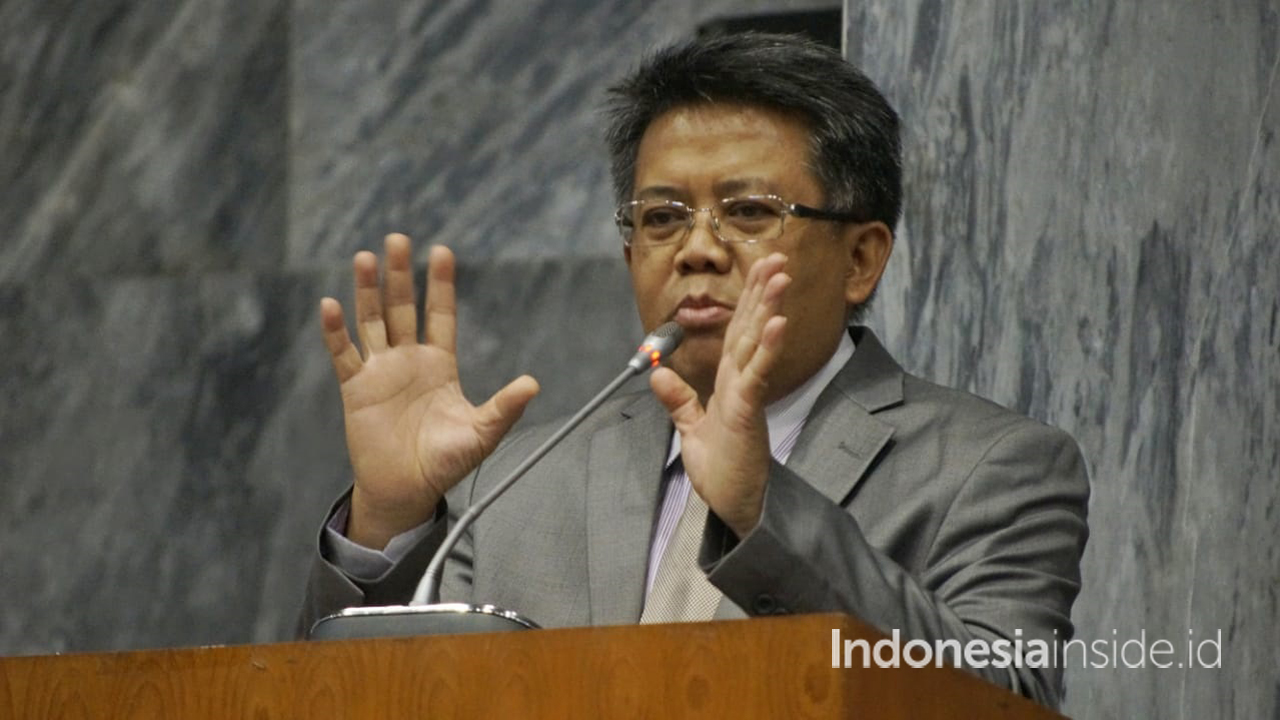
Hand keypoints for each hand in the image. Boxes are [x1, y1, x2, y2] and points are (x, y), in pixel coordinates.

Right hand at [320, 234, 539, 548]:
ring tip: (366, 258)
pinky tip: (331, 305)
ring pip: (372, 321)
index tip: (441, 252)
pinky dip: (336, 331)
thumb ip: (504, 408)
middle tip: (398, 239)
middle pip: (402, 308)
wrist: (406, 490)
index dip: (440, 285)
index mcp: (440, 364)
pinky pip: (344, 354)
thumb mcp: (481, 434)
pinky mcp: (356, 388)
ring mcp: (380, 371)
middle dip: (400, 275)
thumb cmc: (445, 463)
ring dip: (368, 291)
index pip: (440, 315)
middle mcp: (409, 359)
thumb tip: (533, 384)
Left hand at [649, 253, 789, 536]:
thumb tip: (657, 374)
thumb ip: (679, 401)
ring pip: (758, 342)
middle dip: (764, 292)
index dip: (747, 301)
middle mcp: (740, 382)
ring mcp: (747, 395)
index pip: (737, 333)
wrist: (733, 506)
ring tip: (781, 276)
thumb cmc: (721, 472)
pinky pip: (756, 373)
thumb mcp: (691, 431)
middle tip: (779, 257)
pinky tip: (779, 323)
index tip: (760, 271)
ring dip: (769, 308)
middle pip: (752, 328)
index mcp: (728, 383)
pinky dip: (768, 347)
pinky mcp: (748, 411)